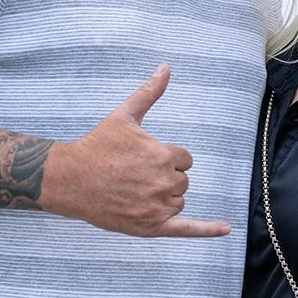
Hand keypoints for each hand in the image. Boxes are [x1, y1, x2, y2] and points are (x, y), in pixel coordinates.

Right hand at [43, 65, 231, 238]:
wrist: (71, 179)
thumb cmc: (97, 146)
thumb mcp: (124, 115)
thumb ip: (149, 93)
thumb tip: (166, 67)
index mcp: (164, 156)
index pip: (185, 159)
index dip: (167, 157)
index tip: (144, 157)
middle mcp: (165, 183)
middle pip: (182, 181)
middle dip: (164, 176)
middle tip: (135, 173)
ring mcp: (158, 207)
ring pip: (178, 201)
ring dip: (165, 197)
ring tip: (136, 189)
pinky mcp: (151, 227)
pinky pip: (186, 229)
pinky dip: (208, 230)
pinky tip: (226, 229)